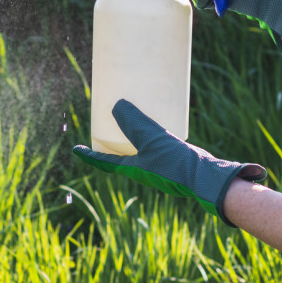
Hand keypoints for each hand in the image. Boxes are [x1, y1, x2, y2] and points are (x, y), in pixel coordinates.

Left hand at [72, 99, 266, 226]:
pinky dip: (152, 129)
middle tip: (106, 119)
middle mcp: (143, 167)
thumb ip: (134, 123)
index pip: (103, 161)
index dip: (88, 155)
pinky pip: (157, 141)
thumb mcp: (151, 139)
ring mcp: (158, 162)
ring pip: (139, 144)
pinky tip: (159, 115)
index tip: (75, 149)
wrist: (206, 177)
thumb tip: (116, 105)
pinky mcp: (173, 156)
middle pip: (121, 150)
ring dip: (133, 131)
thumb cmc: (176, 163)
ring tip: (132, 111)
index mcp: (132, 168)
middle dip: (111, 137)